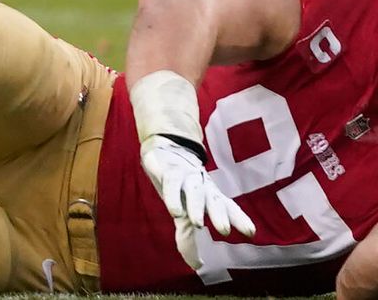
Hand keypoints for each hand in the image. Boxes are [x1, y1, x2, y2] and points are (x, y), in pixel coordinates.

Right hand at [139, 135, 255, 269]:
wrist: (164, 148)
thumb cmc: (179, 185)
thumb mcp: (184, 211)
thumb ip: (188, 237)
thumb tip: (196, 267)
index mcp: (211, 195)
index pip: (229, 206)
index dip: (240, 219)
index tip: (251, 233)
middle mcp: (202, 186)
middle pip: (214, 200)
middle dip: (220, 215)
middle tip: (224, 231)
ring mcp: (186, 176)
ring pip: (194, 190)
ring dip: (196, 206)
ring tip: (197, 224)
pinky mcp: (168, 170)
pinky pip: (172, 182)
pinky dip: (173, 197)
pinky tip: (175, 211)